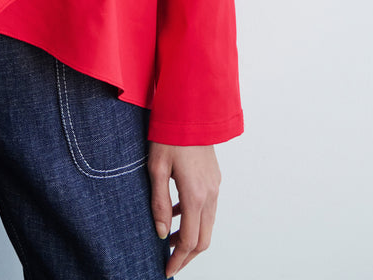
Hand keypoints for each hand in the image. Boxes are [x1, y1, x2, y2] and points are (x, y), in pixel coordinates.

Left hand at [147, 142, 220, 276]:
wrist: (190, 109)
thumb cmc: (169, 135)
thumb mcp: (156, 168)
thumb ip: (159, 203)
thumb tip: (162, 233)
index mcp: (196, 195)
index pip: (190, 241)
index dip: (178, 259)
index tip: (166, 270)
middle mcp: (210, 194)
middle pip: (204, 239)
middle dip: (187, 256)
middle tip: (170, 263)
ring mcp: (215, 186)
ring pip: (208, 225)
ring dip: (192, 238)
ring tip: (170, 241)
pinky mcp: (214, 178)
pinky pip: (208, 208)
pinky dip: (195, 220)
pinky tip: (177, 215)